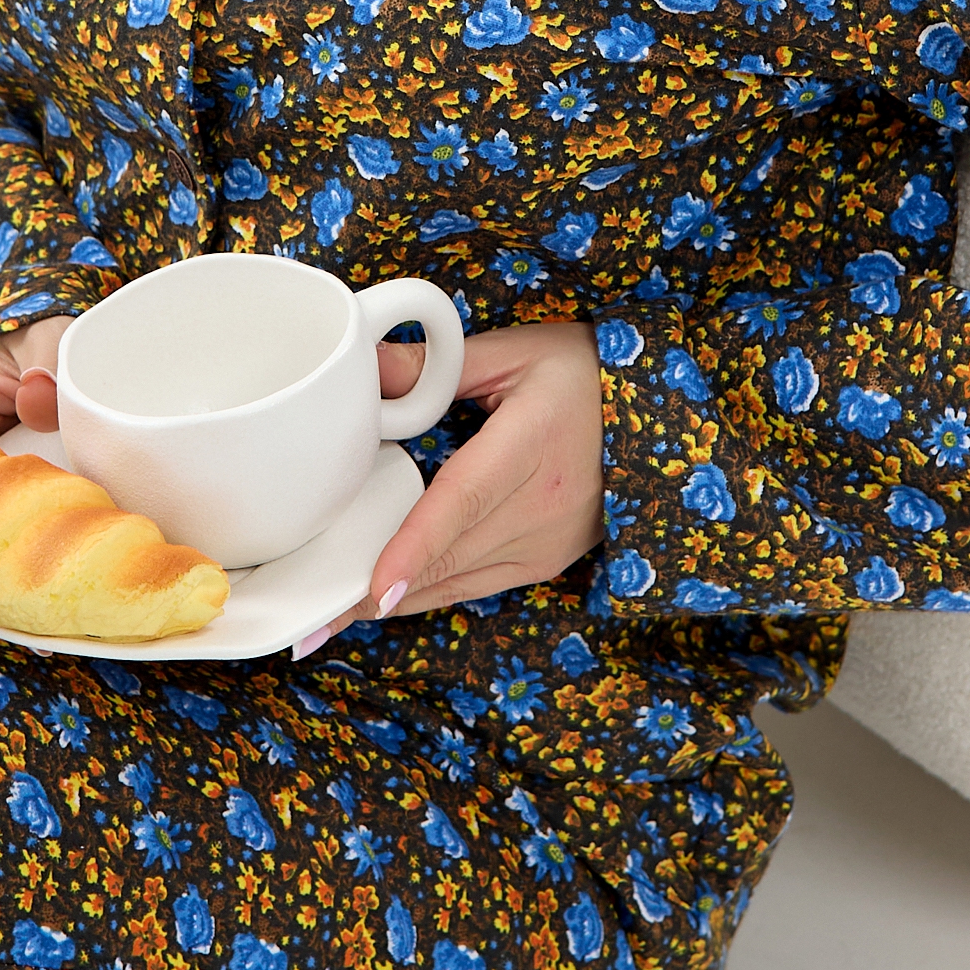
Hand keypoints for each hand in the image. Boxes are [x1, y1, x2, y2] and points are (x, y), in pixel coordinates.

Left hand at [293, 316, 604, 658]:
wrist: (658, 413)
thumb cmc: (582, 373)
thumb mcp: (514, 352)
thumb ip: (437, 365)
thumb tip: (364, 366)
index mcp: (532, 442)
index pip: (464, 500)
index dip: (416, 545)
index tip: (374, 586)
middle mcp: (544, 504)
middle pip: (449, 555)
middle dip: (378, 589)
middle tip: (310, 615)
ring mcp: (549, 541)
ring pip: (458, 580)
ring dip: (397, 599)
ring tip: (329, 618)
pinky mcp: (548, 561)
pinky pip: (477, 585)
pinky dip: (430, 590)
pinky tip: (386, 597)